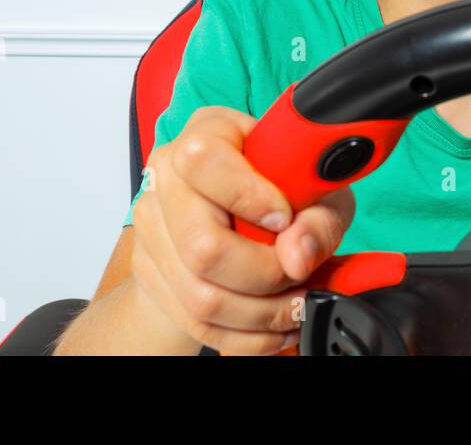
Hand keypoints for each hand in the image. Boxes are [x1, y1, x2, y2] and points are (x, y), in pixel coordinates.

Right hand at [130, 105, 355, 354]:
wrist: (238, 218)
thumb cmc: (283, 192)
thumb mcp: (320, 193)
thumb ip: (319, 217)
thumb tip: (296, 256)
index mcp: (209, 133)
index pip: (204, 160)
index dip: (249, 196)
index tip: (284, 218)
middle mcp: (168, 175)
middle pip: (202, 245)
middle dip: (264, 275)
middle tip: (298, 275)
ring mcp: (152, 226)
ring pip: (200, 295)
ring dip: (259, 313)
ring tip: (294, 306)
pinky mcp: (150, 272)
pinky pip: (195, 322)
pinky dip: (244, 335)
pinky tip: (272, 325)